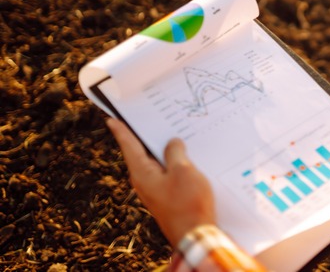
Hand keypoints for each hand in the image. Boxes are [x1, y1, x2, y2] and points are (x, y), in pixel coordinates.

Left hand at [106, 118, 215, 246]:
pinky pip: (167, 174)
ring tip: (173, 134)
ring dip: (164, 150)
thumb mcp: (183, 170)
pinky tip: (186, 158)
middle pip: (142, 153)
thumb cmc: (188, 202)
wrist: (194, 234)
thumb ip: (175, 152)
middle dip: (146, 137)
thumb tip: (172, 143)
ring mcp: (155, 191)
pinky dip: (173, 163)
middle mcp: (144, 182)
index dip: (121, 131)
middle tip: (149, 119)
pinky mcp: (167, 197)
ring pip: (157, 164)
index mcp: (142, 173)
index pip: (129, 146)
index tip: (111, 119)